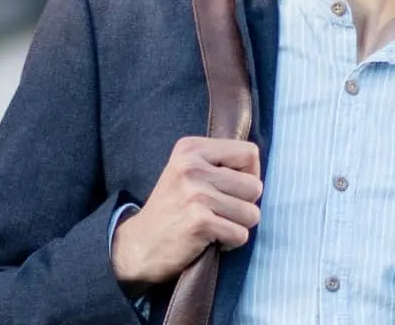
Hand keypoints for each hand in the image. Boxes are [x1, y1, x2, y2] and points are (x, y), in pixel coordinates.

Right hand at [111, 137, 261, 286]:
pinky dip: (230, 242)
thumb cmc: (172, 208)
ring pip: (251, 213)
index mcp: (192, 147)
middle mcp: (192, 166)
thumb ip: (219, 162)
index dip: (250, 175)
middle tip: (222, 211)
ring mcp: (196, 193)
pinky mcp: (199, 221)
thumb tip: (258, 169)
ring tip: (216, 224)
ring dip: (238, 226)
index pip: (250, 153)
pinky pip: (240, 234)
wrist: (137, 245)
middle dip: (245, 205)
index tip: (233, 189)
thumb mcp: (188, 171)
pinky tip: (211, 239)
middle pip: (255, 185)